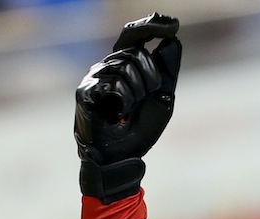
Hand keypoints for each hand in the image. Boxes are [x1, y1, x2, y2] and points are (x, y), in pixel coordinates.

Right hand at [74, 13, 182, 202]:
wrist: (122, 155)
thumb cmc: (139, 128)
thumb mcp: (162, 96)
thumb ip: (166, 69)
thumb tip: (173, 39)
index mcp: (124, 65)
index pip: (135, 36)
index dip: (152, 26)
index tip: (172, 22)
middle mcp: (107, 66)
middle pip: (137, 54)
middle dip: (150, 79)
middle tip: (142, 101)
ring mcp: (95, 76)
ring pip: (126, 68)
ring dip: (137, 94)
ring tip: (127, 110)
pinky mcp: (86, 90)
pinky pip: (114, 85)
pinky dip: (122, 102)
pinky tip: (116, 113)